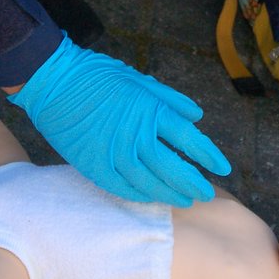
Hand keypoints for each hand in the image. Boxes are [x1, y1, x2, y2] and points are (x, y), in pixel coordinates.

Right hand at [8, 34, 230, 205]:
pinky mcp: (93, 166)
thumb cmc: (98, 76)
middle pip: (174, 168)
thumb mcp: (139, 80)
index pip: (190, 139)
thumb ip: (170, 100)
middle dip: (194, 183)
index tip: (223, 168)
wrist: (55, 82)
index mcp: (151, 110)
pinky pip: (122, 188)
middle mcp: (136, 135)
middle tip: (207, 194)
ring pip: (150, 183)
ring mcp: (114, 153)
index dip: (209, 156)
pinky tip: (152, 199)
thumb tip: (197, 116)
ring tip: (185, 201)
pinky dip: (140, 196)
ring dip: (170, 194)